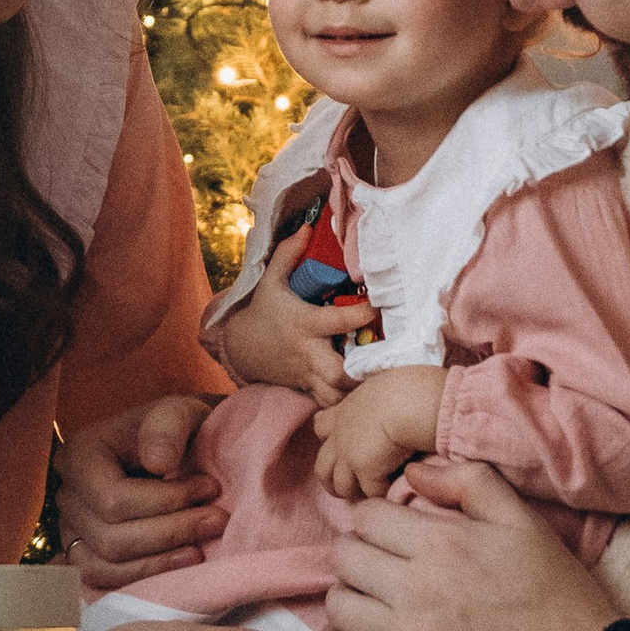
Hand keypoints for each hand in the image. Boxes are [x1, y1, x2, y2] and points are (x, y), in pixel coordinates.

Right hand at [54, 394, 227, 591]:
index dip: (166, 502)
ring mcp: (71, 529)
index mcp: (79, 455)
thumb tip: (158, 462)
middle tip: (218, 520)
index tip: (211, 488)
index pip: (114, 500)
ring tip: (201, 548)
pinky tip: (180, 563)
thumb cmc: (177, 429)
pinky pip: (105, 580)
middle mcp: (67, 495)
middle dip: (170, 533)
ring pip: (107, 565)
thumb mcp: (180, 411)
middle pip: (111, 538)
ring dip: (160, 562)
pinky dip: (144, 576)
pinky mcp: (86, 554)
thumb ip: (169, 426)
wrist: (177, 447)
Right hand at [215, 222, 371, 405]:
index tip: (381, 305)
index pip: (340, 321)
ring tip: (378, 379)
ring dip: (357, 392)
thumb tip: (306, 226)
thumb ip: (289, 253)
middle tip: (389, 360)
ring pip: (336, 395)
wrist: (240, 347)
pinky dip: (345, 403)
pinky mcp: (305, 387)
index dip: (363, 314)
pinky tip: (362, 394)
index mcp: (305, 323)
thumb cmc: (263, 310)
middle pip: (340, 373)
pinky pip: (328, 404)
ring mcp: (307, 374)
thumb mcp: (271, 279)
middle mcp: (308, 352)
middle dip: (364, 372)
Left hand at [313, 363, 447, 501]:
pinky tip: (394, 489)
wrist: (408, 401)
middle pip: (322, 468)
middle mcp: (339, 437)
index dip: (329, 439)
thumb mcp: (379, 387)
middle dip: (332, 482)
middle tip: (351, 489)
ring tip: (373, 495)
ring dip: (356, 493)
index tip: (343, 447)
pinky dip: (382, 493)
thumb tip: (384, 402)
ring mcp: (348, 456)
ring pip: (341, 487)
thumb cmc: (403, 388)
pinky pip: (371, 492)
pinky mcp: (364, 471)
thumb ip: (372, 399)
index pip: (321, 427)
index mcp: (343, 413)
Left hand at [320, 458, 613, 630]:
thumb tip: (414, 472)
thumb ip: (469, 482)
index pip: (366, 517)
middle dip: (359, 553)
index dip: (376, 519)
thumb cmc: (557, 597)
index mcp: (443, 544)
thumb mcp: (525, 523)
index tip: (391, 533)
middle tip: (381, 565)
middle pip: (344, 557)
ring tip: (374, 601)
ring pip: (338, 605)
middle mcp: (416, 591)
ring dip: (350, 596)